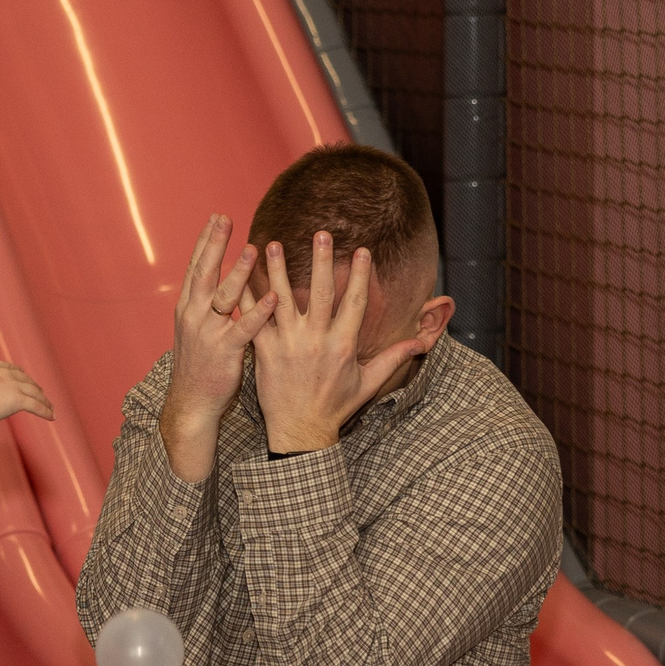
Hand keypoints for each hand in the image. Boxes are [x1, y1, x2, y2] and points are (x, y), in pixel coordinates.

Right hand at [0, 360, 54, 425]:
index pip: (10, 368)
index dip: (18, 374)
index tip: (23, 379)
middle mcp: (4, 373)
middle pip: (25, 379)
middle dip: (34, 386)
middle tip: (40, 393)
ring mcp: (13, 385)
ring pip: (34, 392)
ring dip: (44, 400)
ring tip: (50, 407)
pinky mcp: (19, 399)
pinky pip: (36, 406)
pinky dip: (45, 411)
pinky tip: (52, 417)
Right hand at [161, 216, 276, 480]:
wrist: (191, 402)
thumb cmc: (201, 365)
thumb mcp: (198, 329)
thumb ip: (210, 305)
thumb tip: (225, 281)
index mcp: (188, 307)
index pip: (196, 267)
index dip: (206, 242)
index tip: (216, 217)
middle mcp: (194, 315)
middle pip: (204, 273)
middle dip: (215, 244)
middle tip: (225, 219)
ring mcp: (208, 333)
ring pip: (223, 296)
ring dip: (238, 271)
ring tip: (253, 248)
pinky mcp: (225, 351)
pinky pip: (245, 328)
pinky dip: (259, 312)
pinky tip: (275, 297)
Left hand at [251, 233, 425, 453]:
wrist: (300, 432)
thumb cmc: (335, 408)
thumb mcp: (368, 383)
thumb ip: (393, 358)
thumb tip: (422, 342)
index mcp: (342, 345)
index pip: (355, 302)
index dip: (360, 275)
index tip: (363, 250)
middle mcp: (315, 340)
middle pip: (320, 292)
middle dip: (323, 261)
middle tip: (322, 233)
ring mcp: (287, 345)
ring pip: (282, 299)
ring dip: (278, 270)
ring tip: (273, 243)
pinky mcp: (264, 352)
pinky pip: (254, 320)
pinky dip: (248, 298)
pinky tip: (242, 276)